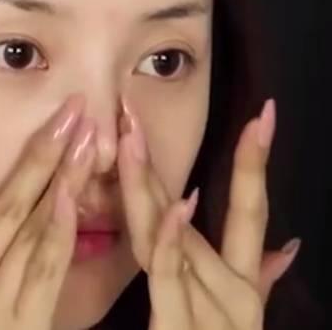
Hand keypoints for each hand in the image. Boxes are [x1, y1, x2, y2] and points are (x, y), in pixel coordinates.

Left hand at [118, 100, 300, 329]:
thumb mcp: (241, 318)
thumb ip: (264, 281)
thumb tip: (287, 250)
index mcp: (240, 287)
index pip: (250, 213)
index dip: (255, 165)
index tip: (263, 116)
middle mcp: (232, 293)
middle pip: (188, 215)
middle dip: (159, 160)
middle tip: (131, 108)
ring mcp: (214, 313)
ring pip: (172, 238)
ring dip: (149, 186)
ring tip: (130, 136)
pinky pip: (172, 283)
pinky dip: (174, 243)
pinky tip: (177, 207)